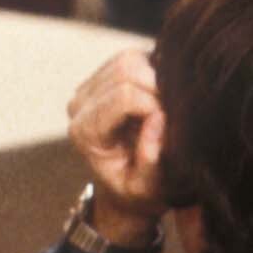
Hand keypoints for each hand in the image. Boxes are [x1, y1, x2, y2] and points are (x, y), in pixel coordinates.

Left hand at [68, 45, 169, 240]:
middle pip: (125, 71)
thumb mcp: (147, 191)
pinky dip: (151, 71)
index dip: (155, 106)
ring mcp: (88, 88)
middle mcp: (79, 105)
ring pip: (128, 59)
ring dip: (155, 78)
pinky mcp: (101, 77)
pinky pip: (130, 58)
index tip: (171, 127)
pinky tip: (159, 97)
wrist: (122, 190)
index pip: (124, 97)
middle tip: (173, 115)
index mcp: (85, 132)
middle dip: (158, 89)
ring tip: (166, 108)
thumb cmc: (137, 194)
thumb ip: (150, 161)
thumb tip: (158, 119)